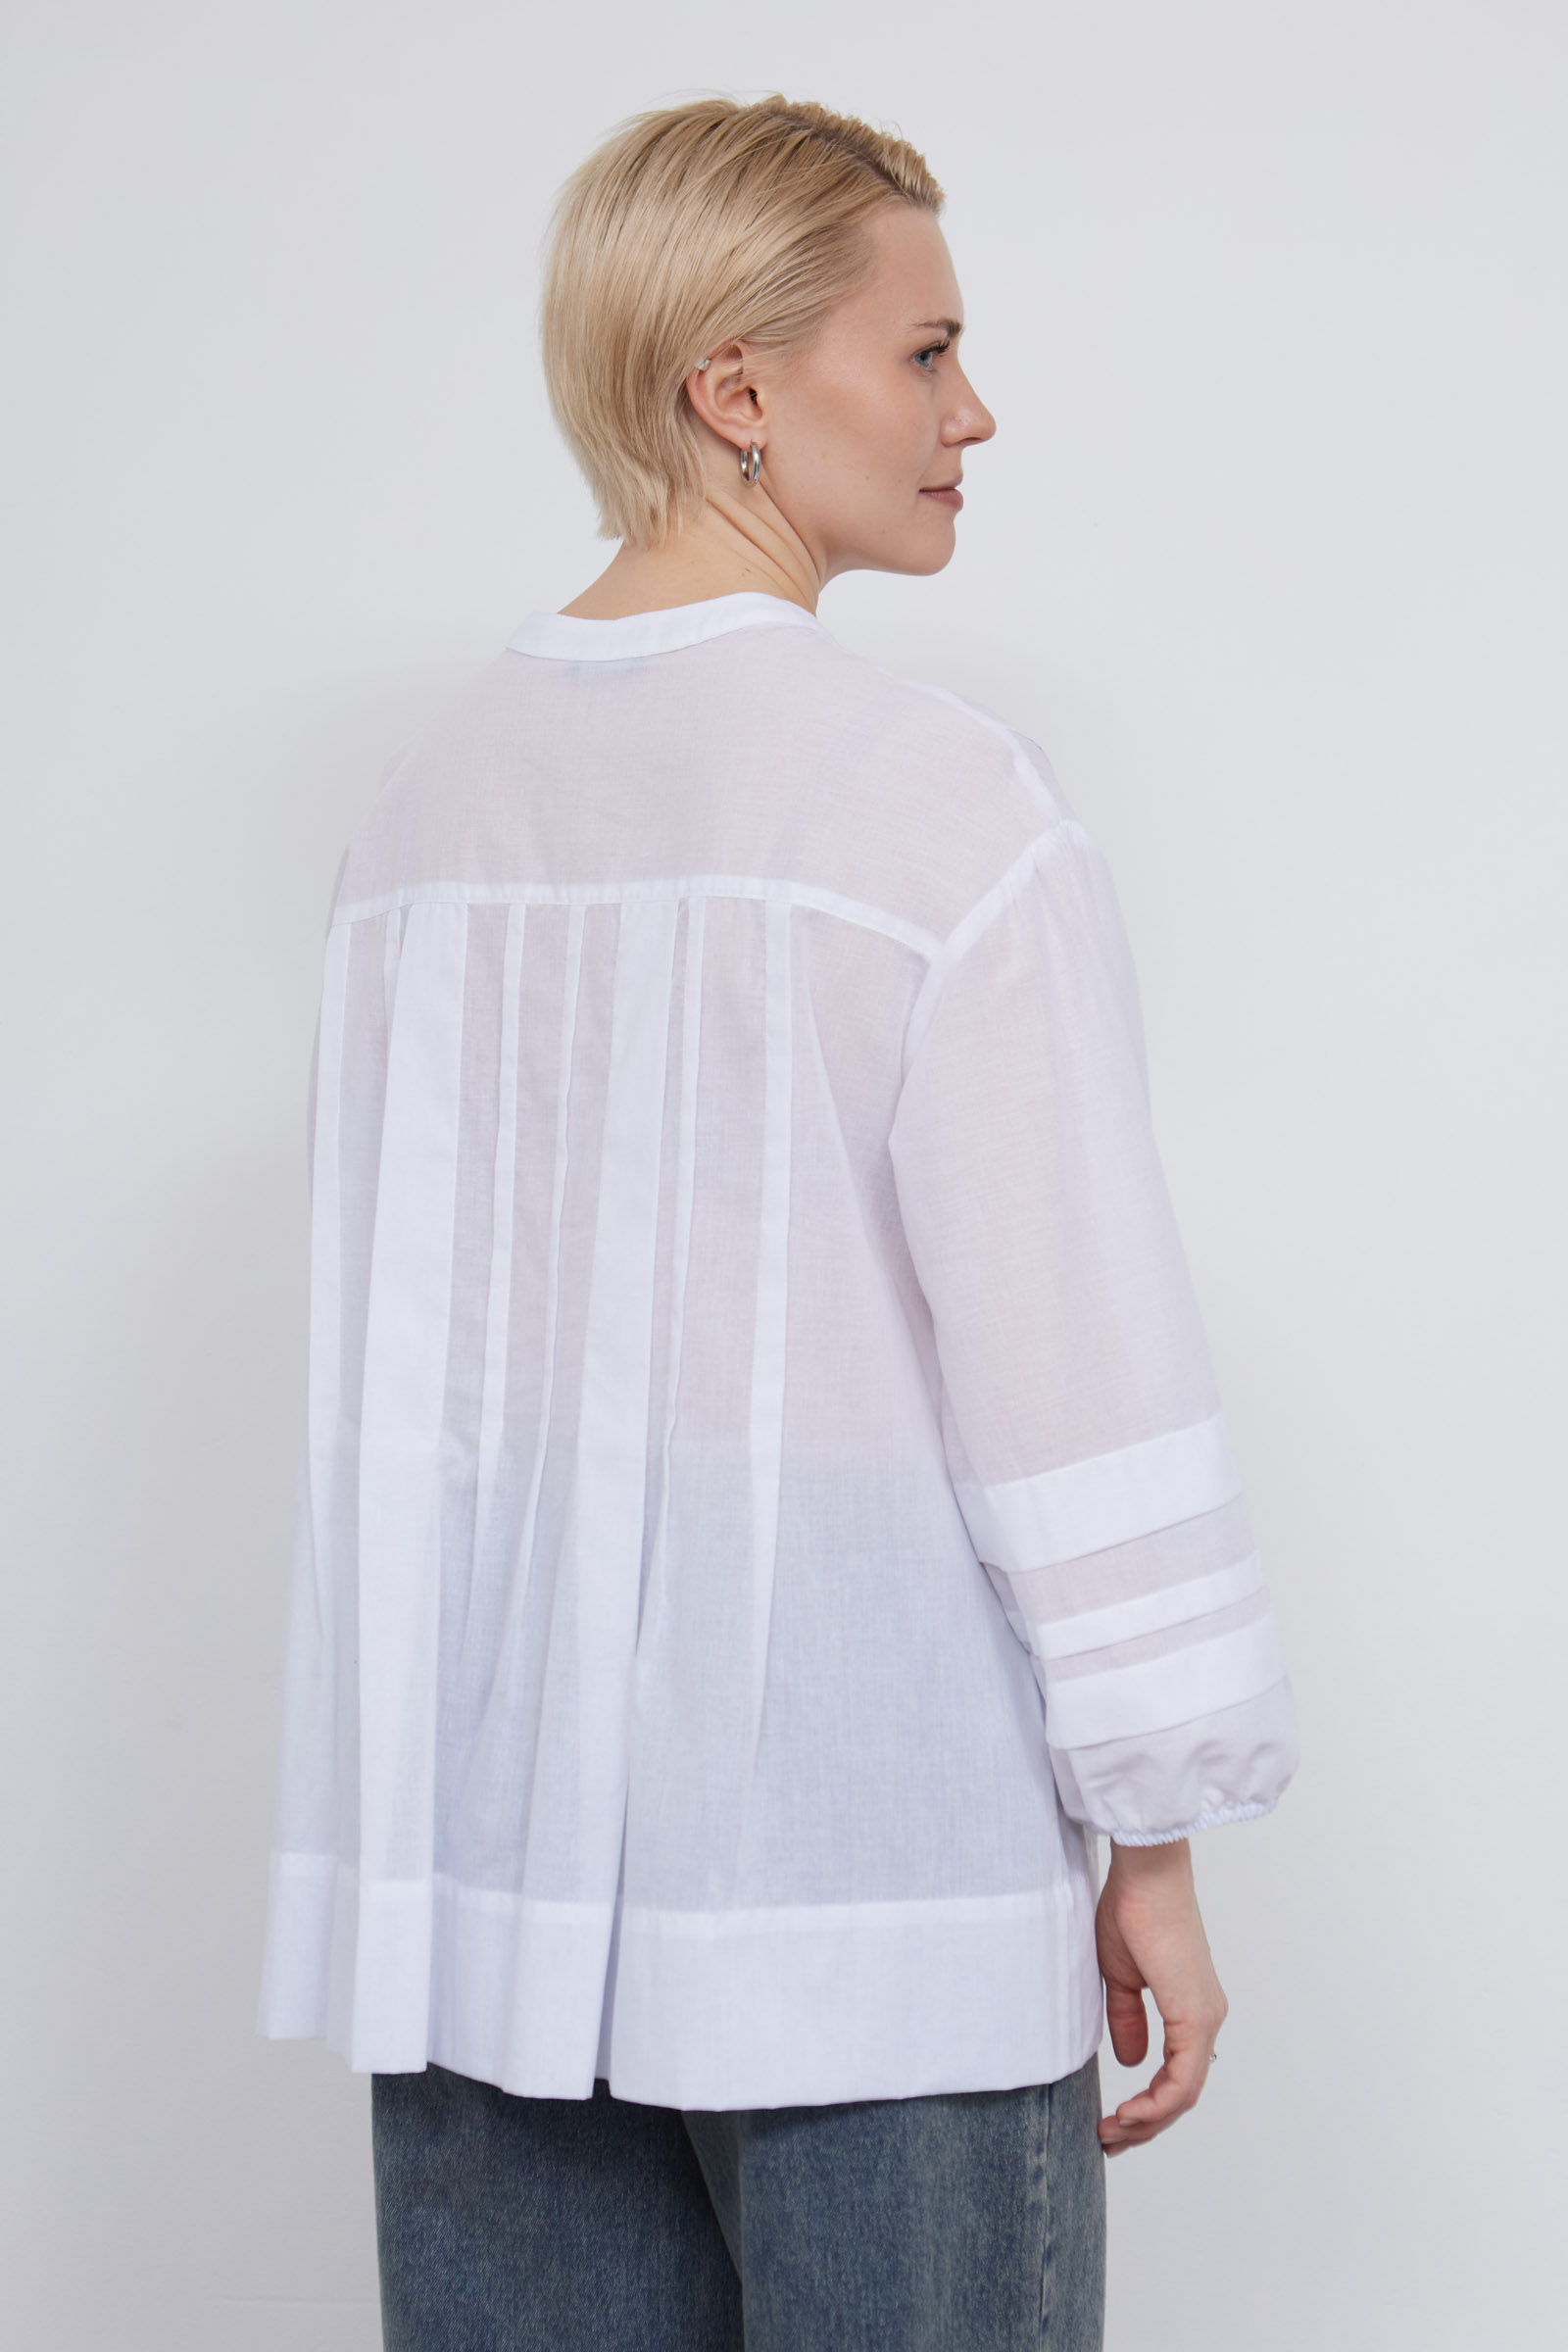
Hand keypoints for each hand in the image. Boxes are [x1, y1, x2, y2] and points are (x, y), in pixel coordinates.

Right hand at [1095, 1837, 1227, 2153]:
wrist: (1145, 1876)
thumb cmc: (1130, 1910)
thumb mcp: (1119, 1977)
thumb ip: (1126, 2019)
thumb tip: (1131, 2061)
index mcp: (1191, 2009)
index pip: (1176, 2077)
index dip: (1147, 2107)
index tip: (1113, 2121)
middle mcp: (1206, 2018)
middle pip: (1182, 2094)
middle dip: (1145, 2125)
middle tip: (1110, 2141)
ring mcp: (1205, 2018)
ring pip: (1184, 2093)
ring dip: (1148, 2121)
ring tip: (1113, 2132)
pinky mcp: (1196, 2016)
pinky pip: (1183, 2079)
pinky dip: (1157, 2104)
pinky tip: (1131, 2113)